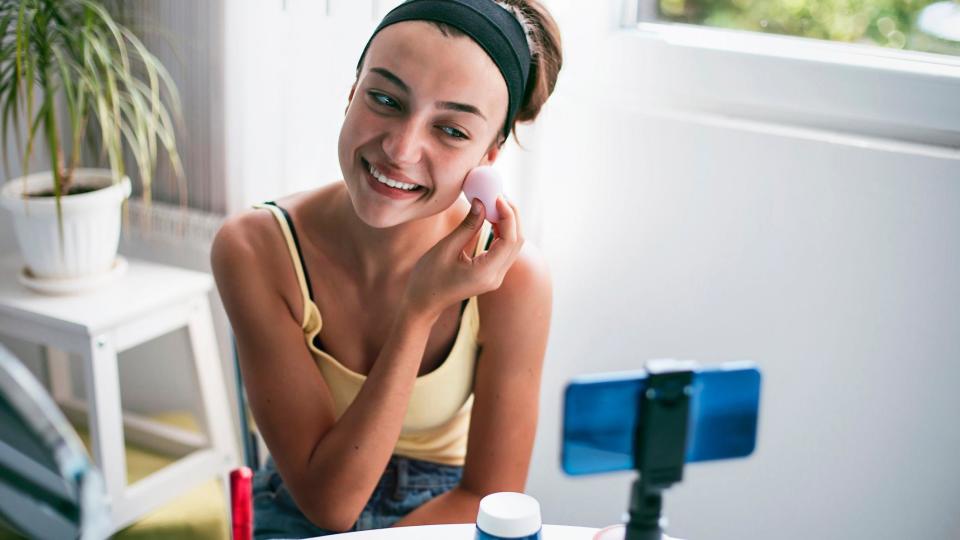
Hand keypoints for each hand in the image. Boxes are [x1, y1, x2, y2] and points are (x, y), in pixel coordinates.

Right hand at [403, 196, 523, 319]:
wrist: (423, 303)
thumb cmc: (428, 277)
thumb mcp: (445, 248)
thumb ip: (467, 226)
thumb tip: (482, 203)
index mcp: (485, 273)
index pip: (509, 240)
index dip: (508, 215)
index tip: (497, 196)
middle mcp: (495, 277)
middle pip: (516, 241)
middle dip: (511, 215)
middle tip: (497, 194)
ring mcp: (495, 277)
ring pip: (513, 245)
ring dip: (507, 222)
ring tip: (492, 202)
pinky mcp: (491, 274)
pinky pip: (503, 250)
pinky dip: (501, 231)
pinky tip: (490, 217)